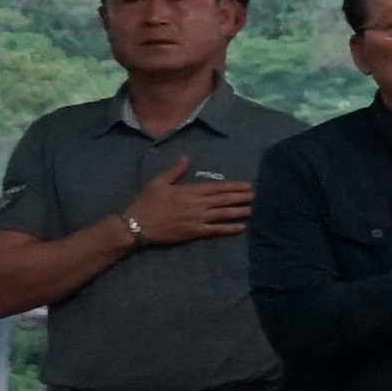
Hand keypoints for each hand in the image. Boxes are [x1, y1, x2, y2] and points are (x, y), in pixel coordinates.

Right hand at [124, 157, 248, 245]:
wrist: (136, 225)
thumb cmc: (146, 202)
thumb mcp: (158, 183)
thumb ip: (174, 171)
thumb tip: (186, 158)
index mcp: (189, 191)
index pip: (217, 188)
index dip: (233, 187)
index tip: (247, 185)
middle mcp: (197, 204)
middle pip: (224, 200)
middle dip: (241, 197)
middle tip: (256, 196)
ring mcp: (197, 219)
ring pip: (223, 214)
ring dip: (239, 211)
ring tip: (252, 209)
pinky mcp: (194, 232)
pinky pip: (216, 230)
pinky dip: (229, 228)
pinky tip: (241, 227)